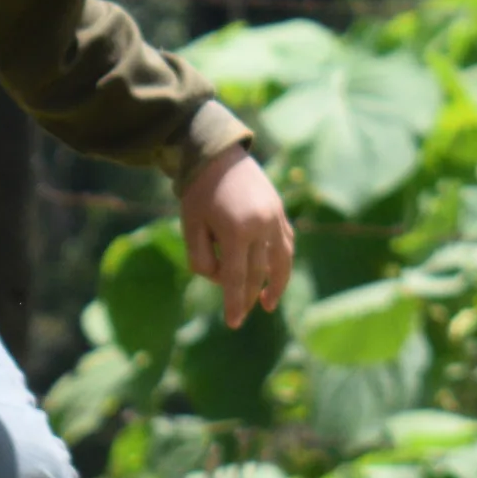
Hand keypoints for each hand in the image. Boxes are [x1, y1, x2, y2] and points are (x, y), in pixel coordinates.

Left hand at [180, 150, 295, 327]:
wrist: (215, 154)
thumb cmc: (197, 192)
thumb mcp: (190, 228)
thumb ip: (202, 260)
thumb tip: (222, 280)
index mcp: (236, 231)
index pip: (236, 279)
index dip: (235, 303)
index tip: (234, 323)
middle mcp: (262, 226)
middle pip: (258, 273)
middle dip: (249, 297)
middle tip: (241, 315)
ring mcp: (275, 218)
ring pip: (280, 262)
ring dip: (275, 285)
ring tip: (267, 303)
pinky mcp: (279, 211)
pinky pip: (286, 244)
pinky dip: (282, 262)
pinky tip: (275, 275)